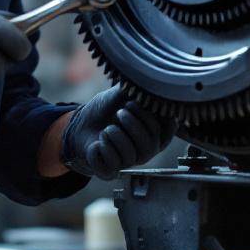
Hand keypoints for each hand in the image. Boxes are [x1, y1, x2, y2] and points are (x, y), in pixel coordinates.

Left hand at [61, 86, 177, 179]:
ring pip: (131, 155)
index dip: (154, 116)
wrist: (80, 124)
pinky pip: (113, 164)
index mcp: (155, 132)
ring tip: (107, 129)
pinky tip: (98, 141)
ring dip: (115, 135)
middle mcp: (146, 150)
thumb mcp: (122, 95)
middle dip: (133, 124)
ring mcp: (129, 162)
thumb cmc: (106, 110)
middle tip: (120, 112)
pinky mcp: (111, 171)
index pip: (169, 129)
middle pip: (150, 143)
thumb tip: (153, 78)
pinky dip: (103, 148)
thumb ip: (138, 90)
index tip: (135, 103)